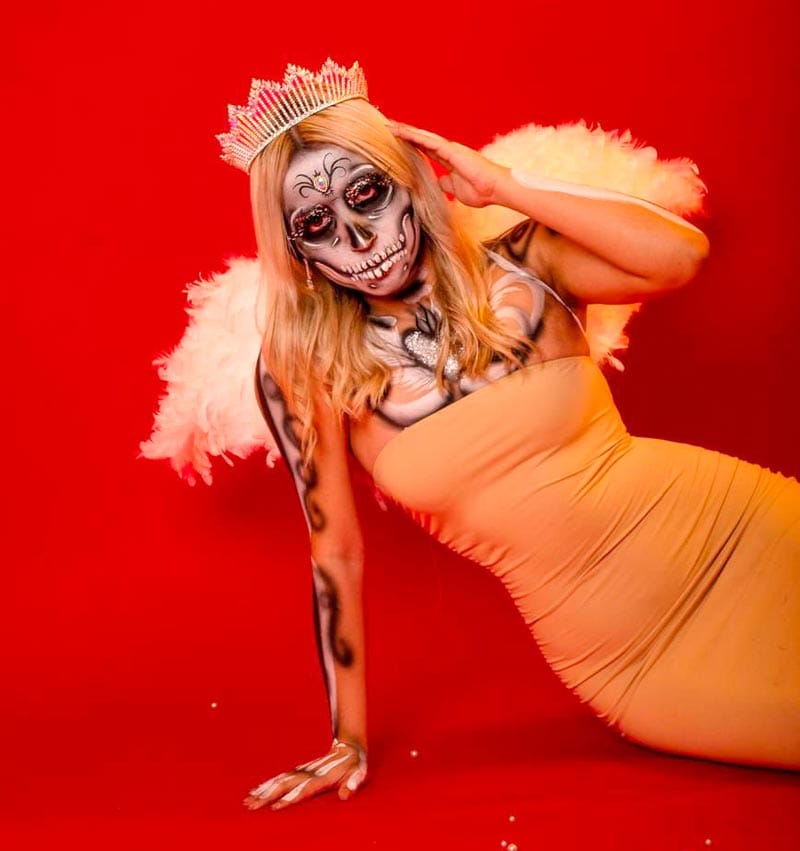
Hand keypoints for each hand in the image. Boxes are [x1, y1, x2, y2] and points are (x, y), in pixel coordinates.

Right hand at [243, 739, 367, 810]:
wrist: (348, 746)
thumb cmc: (355, 764)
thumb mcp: (359, 772)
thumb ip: (353, 783)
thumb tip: (346, 796)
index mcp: (322, 777)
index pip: (304, 789)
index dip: (291, 797)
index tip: (276, 807)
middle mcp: (309, 773)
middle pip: (286, 784)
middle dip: (268, 795)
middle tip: (252, 806)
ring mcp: (302, 771)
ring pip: (280, 781)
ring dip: (264, 790)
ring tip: (248, 801)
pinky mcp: (299, 772)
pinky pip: (281, 778)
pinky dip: (267, 784)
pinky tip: (256, 791)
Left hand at [390, 121, 507, 208]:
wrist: (494, 189)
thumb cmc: (480, 190)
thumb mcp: (455, 189)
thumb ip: (446, 184)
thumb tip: (438, 183)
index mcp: (448, 159)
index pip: (425, 149)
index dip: (412, 144)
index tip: (398, 140)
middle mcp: (448, 150)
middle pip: (422, 139)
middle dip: (405, 133)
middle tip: (389, 126)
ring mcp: (449, 148)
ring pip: (423, 137)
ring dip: (406, 131)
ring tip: (390, 125)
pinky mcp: (451, 150)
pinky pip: (428, 141)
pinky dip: (414, 136)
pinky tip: (402, 132)